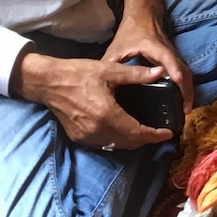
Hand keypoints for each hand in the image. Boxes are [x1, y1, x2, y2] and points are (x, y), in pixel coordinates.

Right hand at [13, 51, 174, 148]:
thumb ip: (137, 74)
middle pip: (129, 143)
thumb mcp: (110, 70)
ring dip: (131, 141)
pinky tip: (122, 129)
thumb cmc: (79, 73)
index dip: (154, 135)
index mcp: (108, 114)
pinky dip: (116, 140)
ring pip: (116, 146)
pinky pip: (104, 144)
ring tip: (143, 131)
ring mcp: (87, 137)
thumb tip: (160, 72)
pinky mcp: (79, 138)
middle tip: (158, 131)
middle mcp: (98, 131)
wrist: (49, 82)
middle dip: (145, 139)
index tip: (168, 133)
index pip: (137, 133)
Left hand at [102, 5, 193, 114]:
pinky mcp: (174, 59)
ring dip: (188, 91)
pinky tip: (181, 101)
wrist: (143, 14)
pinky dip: (185, 87)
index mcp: (154, 47)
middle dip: (186, 90)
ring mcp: (173, 55)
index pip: (167, 58)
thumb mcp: (117, 48)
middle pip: (183, 70)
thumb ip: (111, 65)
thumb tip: (102, 87)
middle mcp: (168, 51)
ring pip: (186, 73)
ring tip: (185, 110)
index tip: (178, 82)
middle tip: (184, 111)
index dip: (173, 69)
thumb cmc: (130, 31)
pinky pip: (183, 74)